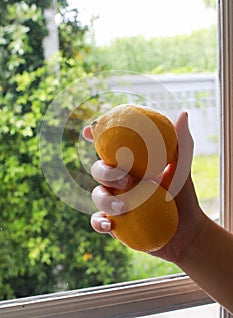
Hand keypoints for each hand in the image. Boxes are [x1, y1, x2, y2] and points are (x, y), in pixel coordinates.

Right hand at [83, 112, 205, 264]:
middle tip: (128, 180)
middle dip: (106, 172)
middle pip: (98, 169)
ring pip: (97, 194)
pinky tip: (109, 225)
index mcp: (131, 165)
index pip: (109, 148)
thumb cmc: (184, 196)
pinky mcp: (114, 223)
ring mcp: (115, 202)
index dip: (96, 136)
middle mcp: (119, 182)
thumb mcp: (183, 168)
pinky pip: (97, 221)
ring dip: (106, 199)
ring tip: (125, 207)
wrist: (186, 230)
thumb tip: (182, 113)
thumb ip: (181, 142)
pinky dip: (98, 222)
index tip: (91, 130)